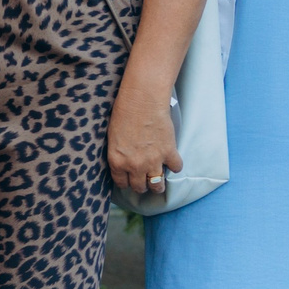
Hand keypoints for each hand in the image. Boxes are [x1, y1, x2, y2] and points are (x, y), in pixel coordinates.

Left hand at [107, 80, 180, 195]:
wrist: (142, 101)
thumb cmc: (124, 113)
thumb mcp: (113, 138)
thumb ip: (118, 154)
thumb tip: (124, 162)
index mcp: (117, 162)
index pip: (122, 183)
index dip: (126, 182)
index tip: (129, 181)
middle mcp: (135, 165)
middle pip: (140, 187)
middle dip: (142, 186)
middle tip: (144, 181)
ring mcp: (153, 161)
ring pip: (157, 185)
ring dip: (158, 184)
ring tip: (158, 180)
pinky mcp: (169, 152)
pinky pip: (175, 168)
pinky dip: (175, 166)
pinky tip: (172, 161)